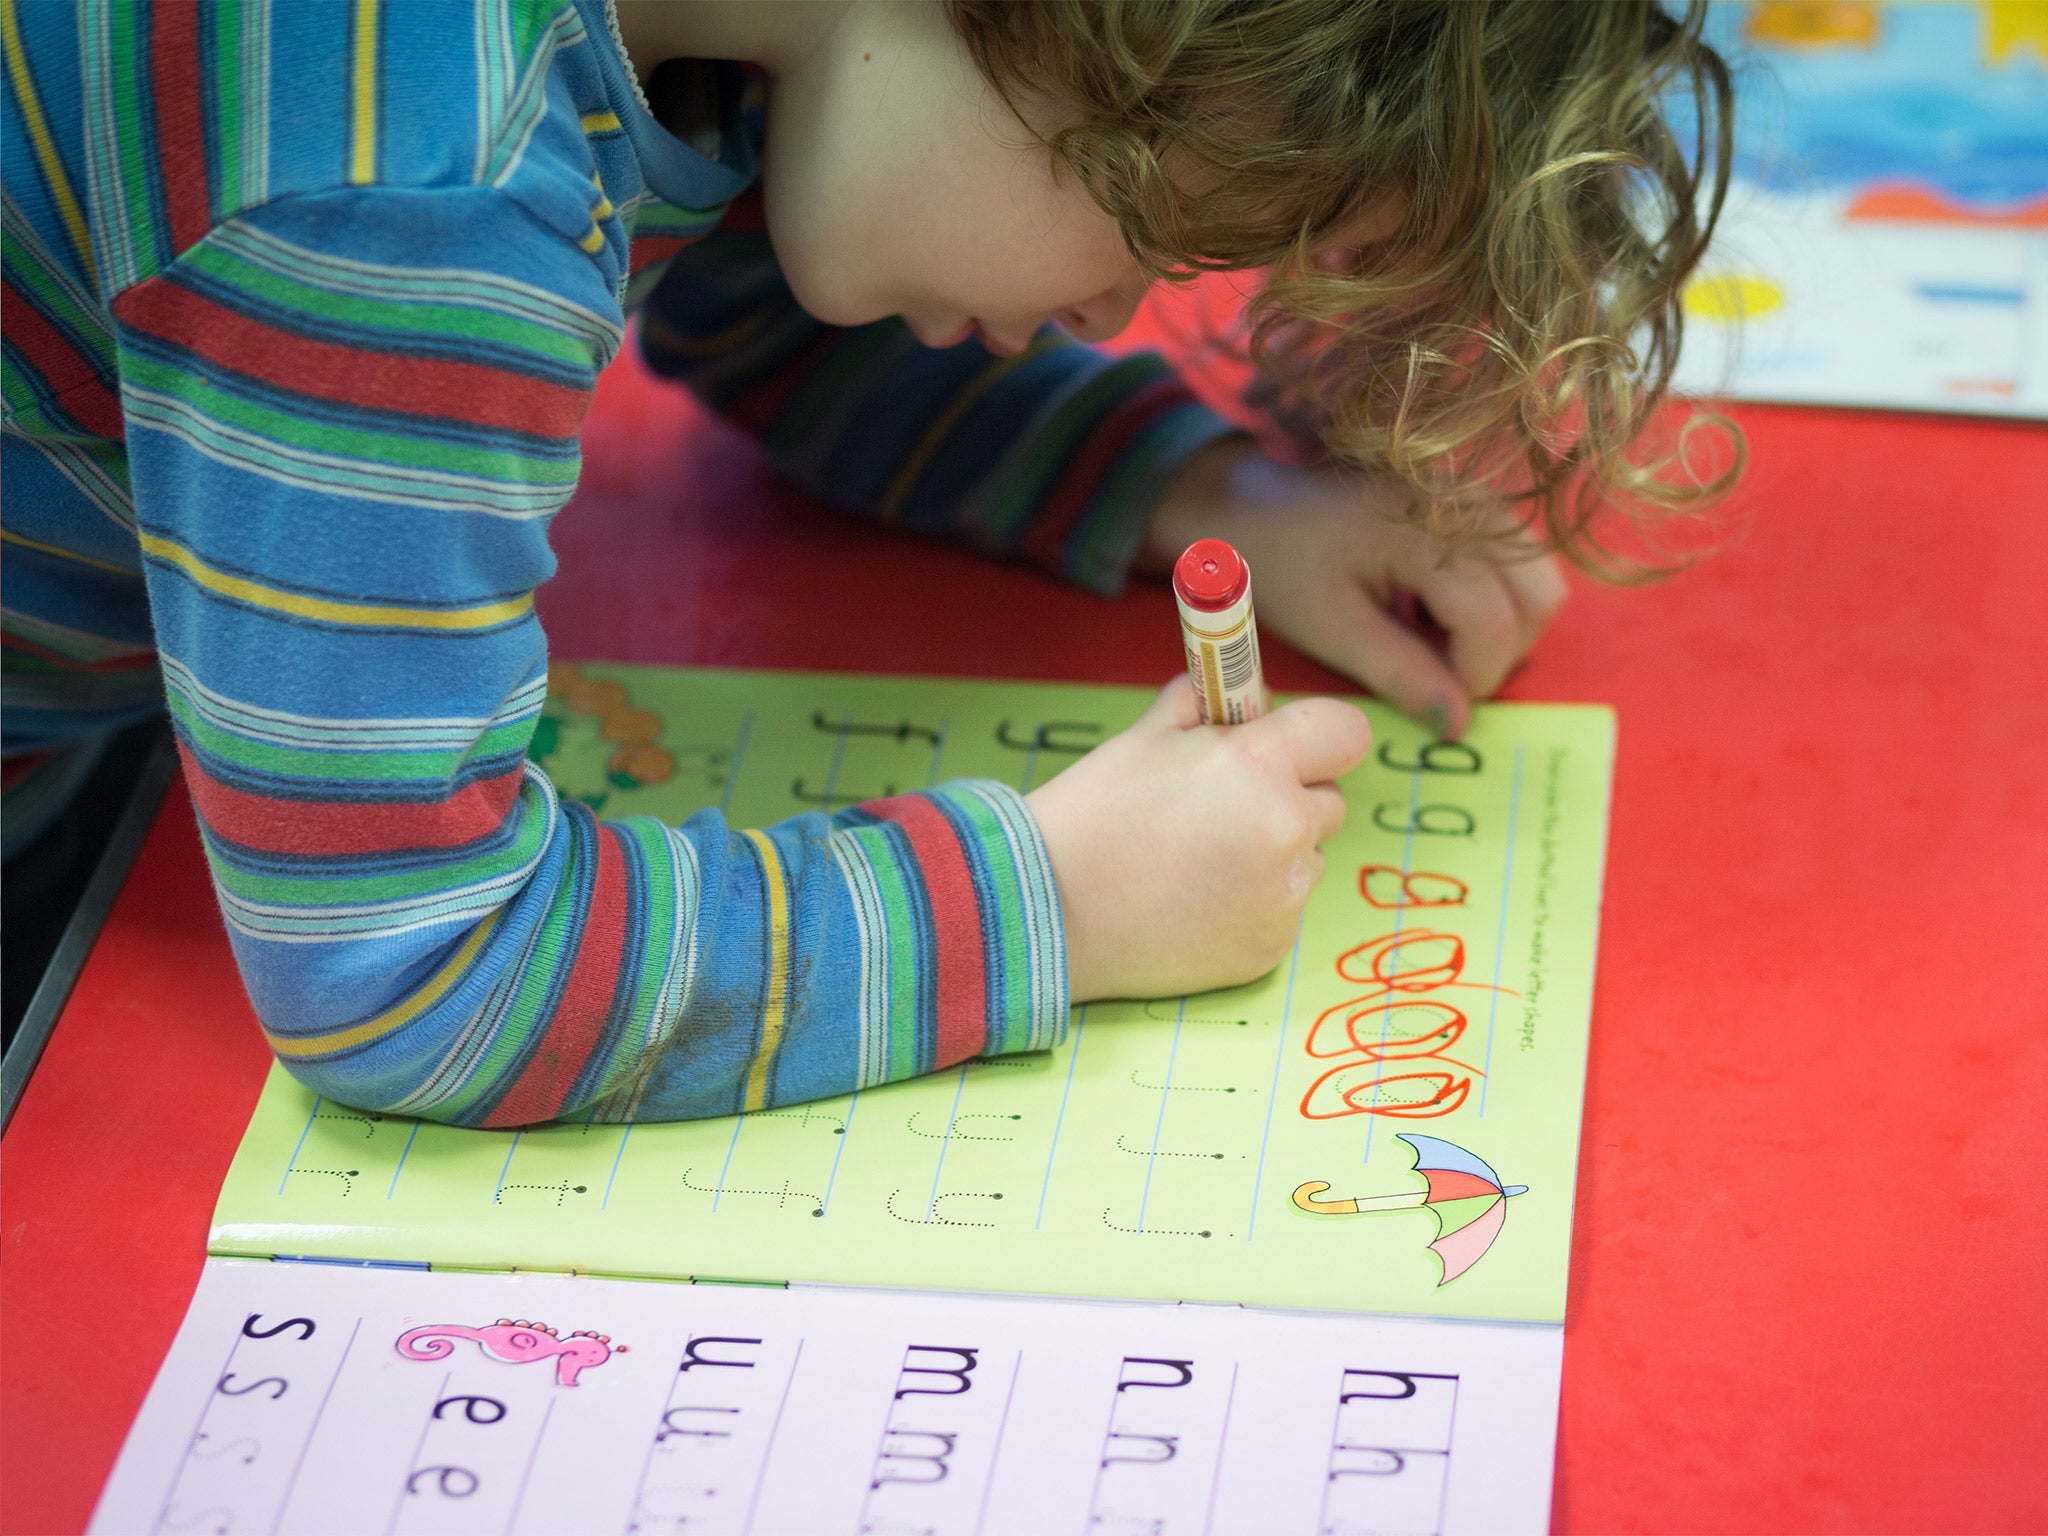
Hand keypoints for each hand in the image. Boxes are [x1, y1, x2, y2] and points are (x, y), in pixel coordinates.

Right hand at [1026, 677, 1371, 1000]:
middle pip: (1329, 800)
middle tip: (1223, 808)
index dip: (1319, 735)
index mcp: (1259, 765)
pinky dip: (1252, 903)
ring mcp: (1284, 896)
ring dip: (1273, 853)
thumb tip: (1244, 694)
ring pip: (1306, 858)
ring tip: (1199, 863)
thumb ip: (1206, 706)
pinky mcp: (1272, 948)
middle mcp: (1286, 830)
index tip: (1294, 746)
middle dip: (1289, 796)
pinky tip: (1194, 902)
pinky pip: (1282, 909)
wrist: (1048, 908)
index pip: (1345, 732)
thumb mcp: (1146, 736)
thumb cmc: (1091, 815)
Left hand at [1143, 438, 1566, 737]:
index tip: (1431, 701)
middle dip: (1499, 654)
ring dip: (1503, 626)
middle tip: (1436, 675)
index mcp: (1427, 532)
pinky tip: (1432, 609)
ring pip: (1539, 578)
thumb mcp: (1331, 628)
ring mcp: (1477, 494)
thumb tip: (1458, 724)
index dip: (1473, 677)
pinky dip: (1495, 597)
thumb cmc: (1278, 561)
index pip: (1494, 623)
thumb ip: (1400, 674)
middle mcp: (1470, 503)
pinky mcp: (1474, 498)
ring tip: (1431, 641)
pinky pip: (1518, 560)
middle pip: (1539, 599)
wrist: (1247, 499)